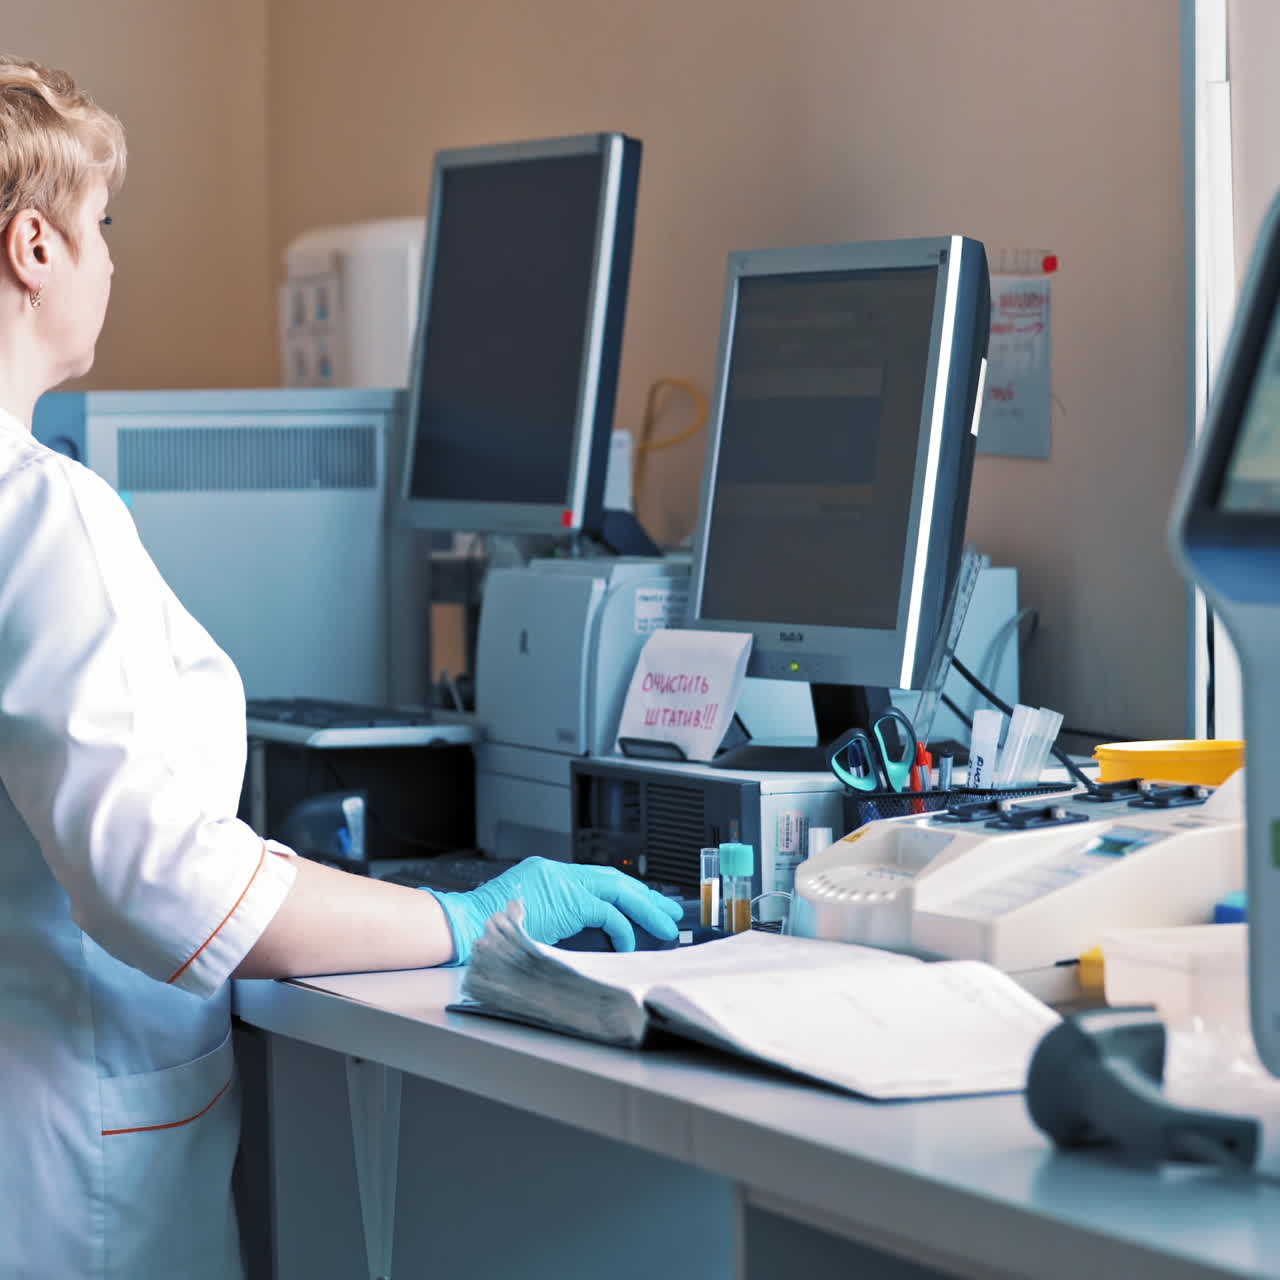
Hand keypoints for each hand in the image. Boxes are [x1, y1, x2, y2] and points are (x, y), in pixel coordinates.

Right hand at [425, 858, 682, 963]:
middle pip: (615, 879)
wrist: (462, 928)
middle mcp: (558, 872)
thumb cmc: (487, 933)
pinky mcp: (565, 900)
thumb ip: (559, 920)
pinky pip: (606, 912)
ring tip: (665, 926)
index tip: (648, 905)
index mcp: (550, 875)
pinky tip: (630, 944)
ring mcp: (562, 882)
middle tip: (671, 913)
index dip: (627, 893)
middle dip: (646, 897)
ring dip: (645, 908)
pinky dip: (622, 928)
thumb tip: (595, 939)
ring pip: (618, 889)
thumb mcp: (530, 919)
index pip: (598, 879)